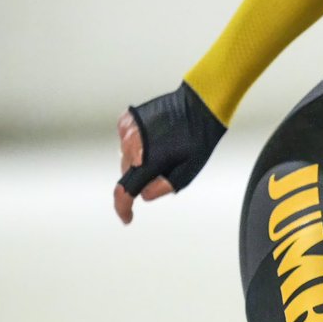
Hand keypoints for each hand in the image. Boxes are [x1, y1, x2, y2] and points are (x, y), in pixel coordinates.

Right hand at [113, 82, 226, 224]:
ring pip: (127, 156)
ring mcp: (127, 130)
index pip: (126, 191)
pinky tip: (155, 137)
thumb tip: (146, 194)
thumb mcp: (189, 170)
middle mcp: (132, 146)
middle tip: (167, 167)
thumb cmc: (199, 137)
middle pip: (128, 173)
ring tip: (166, 147)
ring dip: (140, 159)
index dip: (124, 208)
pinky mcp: (127, 119)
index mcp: (147, 162)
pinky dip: (137, 143)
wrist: (199, 104)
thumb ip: (165, 186)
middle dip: (142, 176)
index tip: (127, 217)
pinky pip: (127, 139)